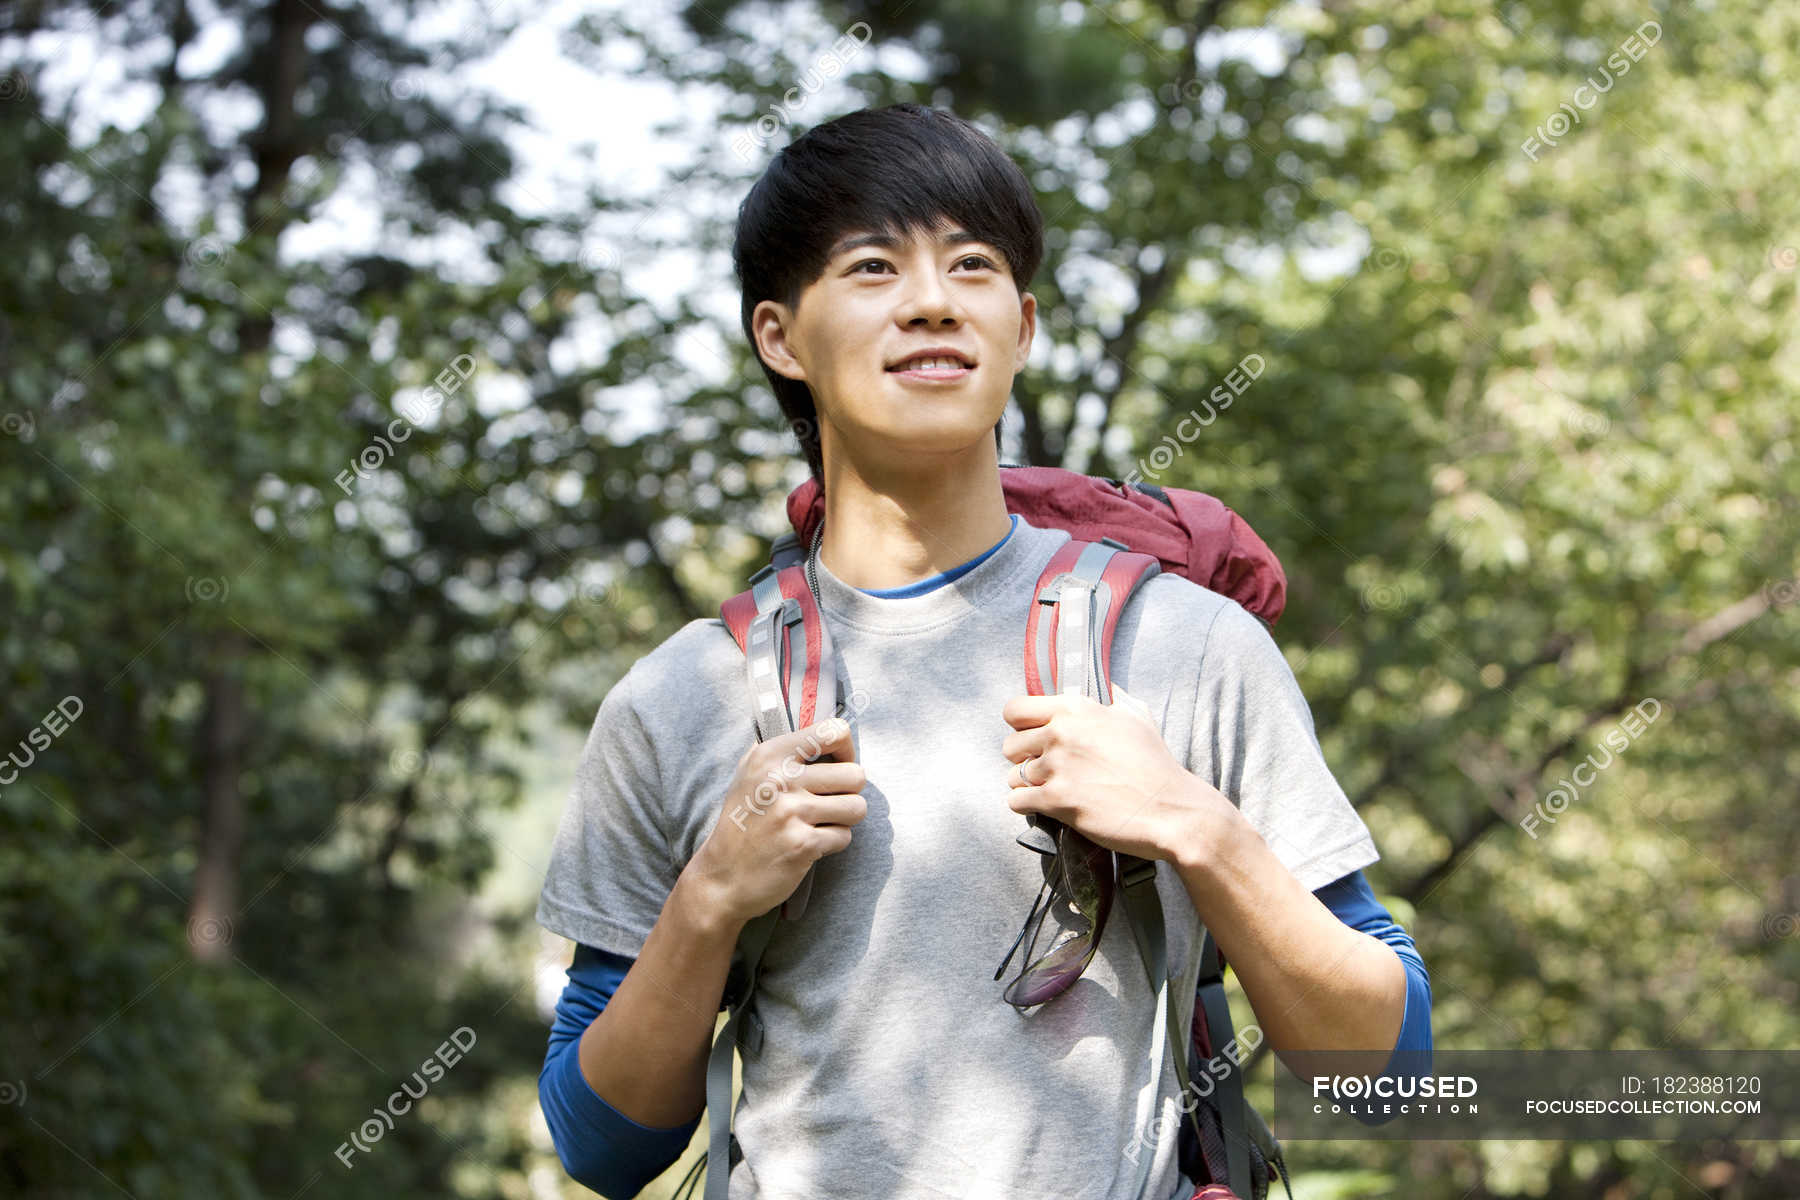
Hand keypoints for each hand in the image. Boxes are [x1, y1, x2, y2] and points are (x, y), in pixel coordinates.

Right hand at [687, 717, 865, 927]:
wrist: (721, 878)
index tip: (837, 766)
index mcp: (768, 755)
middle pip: (855, 775)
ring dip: (844, 819)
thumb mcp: (748, 774)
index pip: (832, 731)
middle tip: (828, 804)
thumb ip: (782, 751)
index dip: (846, 750)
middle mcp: (779, 779)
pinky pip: (844, 836)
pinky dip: (832, 843)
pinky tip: (809, 845)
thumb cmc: (742, 824)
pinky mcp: (802, 844)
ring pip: (857, 807)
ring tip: (819, 824)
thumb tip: (827, 734)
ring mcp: (791, 812)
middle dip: (849, 793)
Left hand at [1000, 684, 1231, 863]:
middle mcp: (1061, 733)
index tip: (1031, 737)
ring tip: (1052, 789)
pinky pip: (1017, 802)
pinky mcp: (1057, 800)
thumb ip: (1114, 697)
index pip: (1015, 709)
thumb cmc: (1156, 764)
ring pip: (1013, 776)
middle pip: (1009, 745)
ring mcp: (1057, 767)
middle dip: (1023, 759)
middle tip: (1045, 769)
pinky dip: (1028, 806)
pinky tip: (1048, 806)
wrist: (1171, 809)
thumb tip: (1106, 686)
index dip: (1020, 726)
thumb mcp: (1137, 716)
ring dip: (1028, 785)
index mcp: (1076, 708)